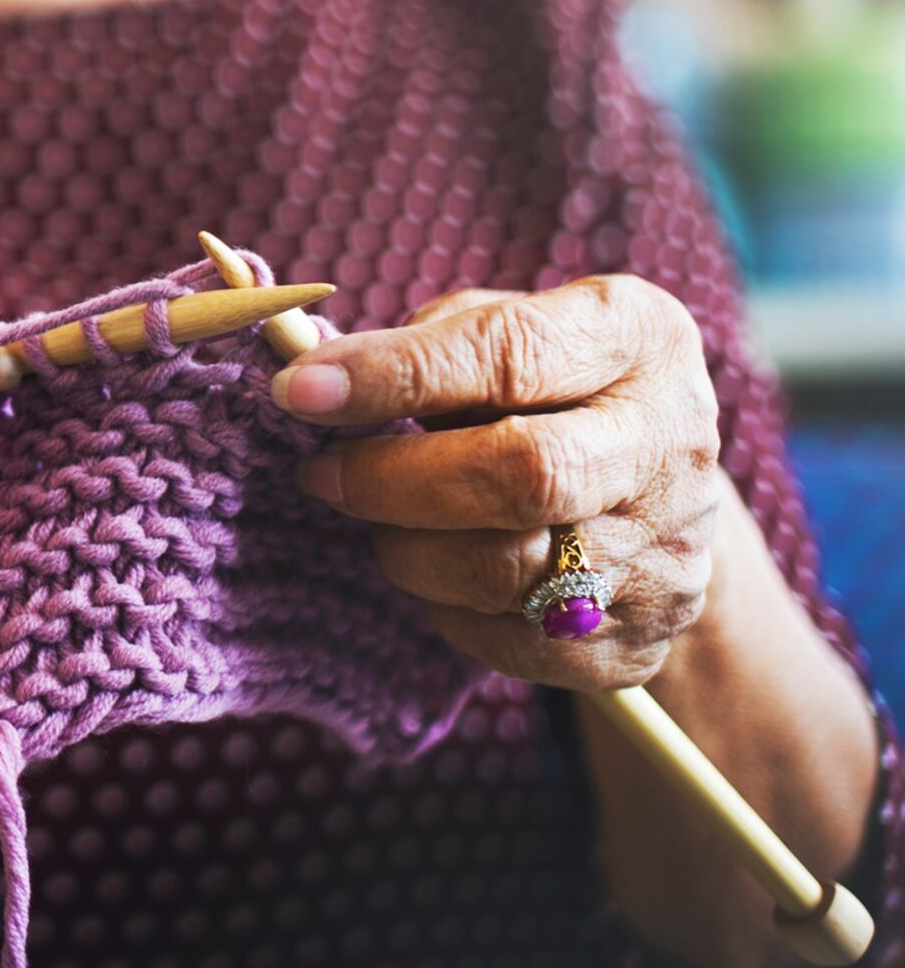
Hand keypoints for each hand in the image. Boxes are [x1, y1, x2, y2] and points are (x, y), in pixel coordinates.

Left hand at [268, 275, 724, 690]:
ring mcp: (666, 550)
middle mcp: (669, 443)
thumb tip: (315, 377)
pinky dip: (447, 607)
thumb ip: (425, 343)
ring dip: (408, 549)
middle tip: (319, 472)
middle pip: (526, 476)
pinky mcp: (639, 639)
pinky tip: (433, 565)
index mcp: (636, 338)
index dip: (394, 376)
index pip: (508, 356)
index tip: (297, 390)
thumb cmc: (544, 386)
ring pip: (509, 573)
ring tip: (377, 515)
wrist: (656, 489)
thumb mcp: (505, 324)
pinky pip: (514, 643)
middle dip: (393, 479)